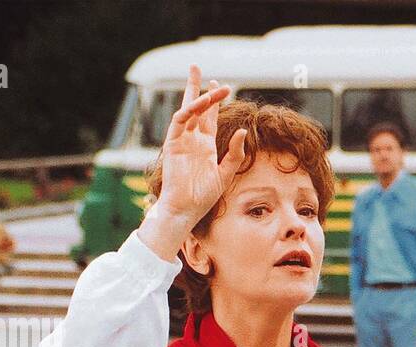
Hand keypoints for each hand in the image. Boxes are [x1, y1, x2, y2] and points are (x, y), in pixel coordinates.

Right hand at [143, 66, 243, 238]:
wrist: (186, 210)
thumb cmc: (204, 197)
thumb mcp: (226, 174)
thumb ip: (236, 154)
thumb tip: (243, 131)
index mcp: (205, 146)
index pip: (209, 117)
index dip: (214, 101)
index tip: (222, 85)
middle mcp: (192, 140)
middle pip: (194, 107)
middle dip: (196, 87)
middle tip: (196, 66)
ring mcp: (181, 140)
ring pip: (188, 110)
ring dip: (198, 95)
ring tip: (209, 80)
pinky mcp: (172, 144)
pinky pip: (180, 121)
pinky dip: (190, 110)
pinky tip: (201, 102)